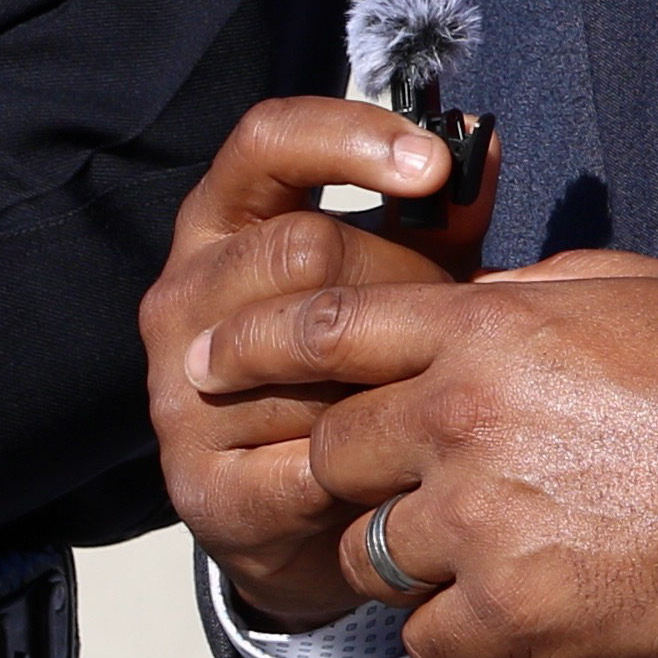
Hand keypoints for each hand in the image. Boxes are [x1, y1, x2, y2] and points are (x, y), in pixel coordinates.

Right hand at [143, 96, 471, 632]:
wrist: (297, 519)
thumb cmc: (355, 372)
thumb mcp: (392, 282)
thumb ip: (433, 220)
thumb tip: (479, 146)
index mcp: (219, 224)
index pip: (266, 142)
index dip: (351, 138)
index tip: (435, 163)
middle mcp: (182, 296)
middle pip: (300, 250)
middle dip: (400, 280)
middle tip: (459, 321)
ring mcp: (178, 392)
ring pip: (307, 358)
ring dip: (390, 378)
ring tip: (436, 397)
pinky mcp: (199, 486)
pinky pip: (306, 458)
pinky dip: (375, 460)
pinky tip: (411, 465)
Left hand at [190, 248, 657, 657]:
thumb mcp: (629, 286)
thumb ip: (533, 291)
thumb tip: (487, 294)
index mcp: (483, 330)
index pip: (325, 328)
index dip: (253, 346)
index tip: (205, 363)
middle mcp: (460, 421)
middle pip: (332, 451)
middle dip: (347, 471)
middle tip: (383, 490)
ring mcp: (482, 523)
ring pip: (373, 553)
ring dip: (406, 559)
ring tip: (470, 558)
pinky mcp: (518, 616)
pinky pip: (429, 638)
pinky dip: (454, 634)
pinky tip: (506, 618)